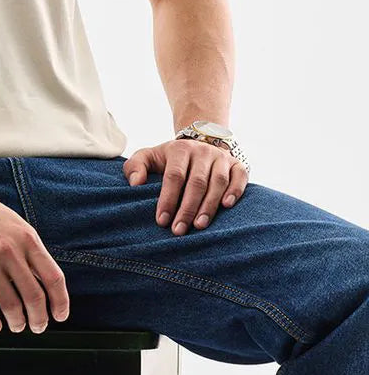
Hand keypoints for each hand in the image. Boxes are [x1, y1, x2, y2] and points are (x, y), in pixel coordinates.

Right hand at [0, 172, 69, 333]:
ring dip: (17, 323)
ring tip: (18, 325)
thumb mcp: (16, 224)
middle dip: (39, 320)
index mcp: (28, 238)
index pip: (54, 278)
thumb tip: (44, 282)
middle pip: (34, 297)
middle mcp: (10, 251)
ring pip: (10, 306)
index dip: (61, 302)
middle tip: (38, 327)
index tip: (60, 316)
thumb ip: (30, 251)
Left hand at [123, 138, 248, 234]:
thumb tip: (135, 184)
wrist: (199, 143)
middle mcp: (202, 151)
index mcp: (180, 149)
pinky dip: (235, 191)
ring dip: (209, 205)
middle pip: (196, 182)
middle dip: (187, 208)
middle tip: (179, 231)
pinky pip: (240, 177)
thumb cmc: (170, 159)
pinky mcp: (237, 164)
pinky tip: (227, 206)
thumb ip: (135, 166)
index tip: (162, 220)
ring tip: (199, 226)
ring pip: (218, 182)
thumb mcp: (149, 157)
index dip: (168, 199)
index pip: (174, 176)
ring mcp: (221, 157)